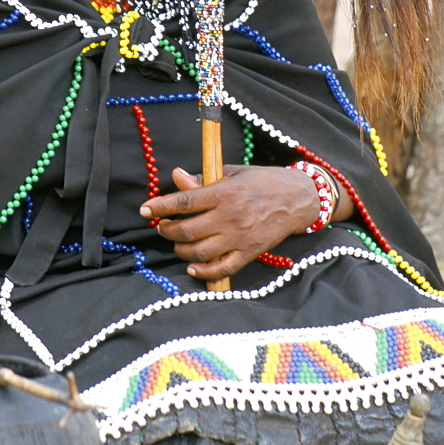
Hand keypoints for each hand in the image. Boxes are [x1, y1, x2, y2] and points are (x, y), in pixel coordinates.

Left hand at [139, 164, 318, 281]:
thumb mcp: (233, 172)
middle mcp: (229, 217)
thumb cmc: (263, 181)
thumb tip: (177, 177)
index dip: (160, 206)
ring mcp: (239, 237)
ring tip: (176, 242)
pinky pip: (221, 269)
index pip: (184, 201)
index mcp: (224, 192)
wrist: (298, 198)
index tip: (145, 209)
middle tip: (161, 227)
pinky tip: (193, 267)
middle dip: (166, 230)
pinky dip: (203, 272)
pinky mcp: (249, 253)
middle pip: (187, 230)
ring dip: (180, 250)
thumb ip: (204, 178)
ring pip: (199, 252)